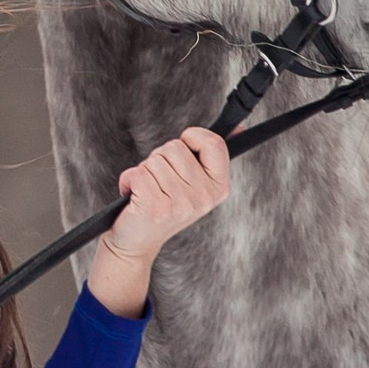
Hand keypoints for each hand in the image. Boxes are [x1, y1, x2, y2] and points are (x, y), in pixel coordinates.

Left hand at [86, 127, 230, 317]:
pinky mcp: (156, 208)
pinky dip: (128, 180)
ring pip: (154, 160)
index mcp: (219, 187)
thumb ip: (211, 154)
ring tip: (148, 191)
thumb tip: (239, 124)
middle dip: (160, 158)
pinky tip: (134, 196)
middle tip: (160, 182)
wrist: (137, 242)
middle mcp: (203, 197)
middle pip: (175, 147)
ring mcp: (181, 204)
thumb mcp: (194, 182)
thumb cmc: (163, 205)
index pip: (213, 143)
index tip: (184, 147)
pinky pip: (137, 173)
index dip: (192, 137)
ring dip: (144, 171)